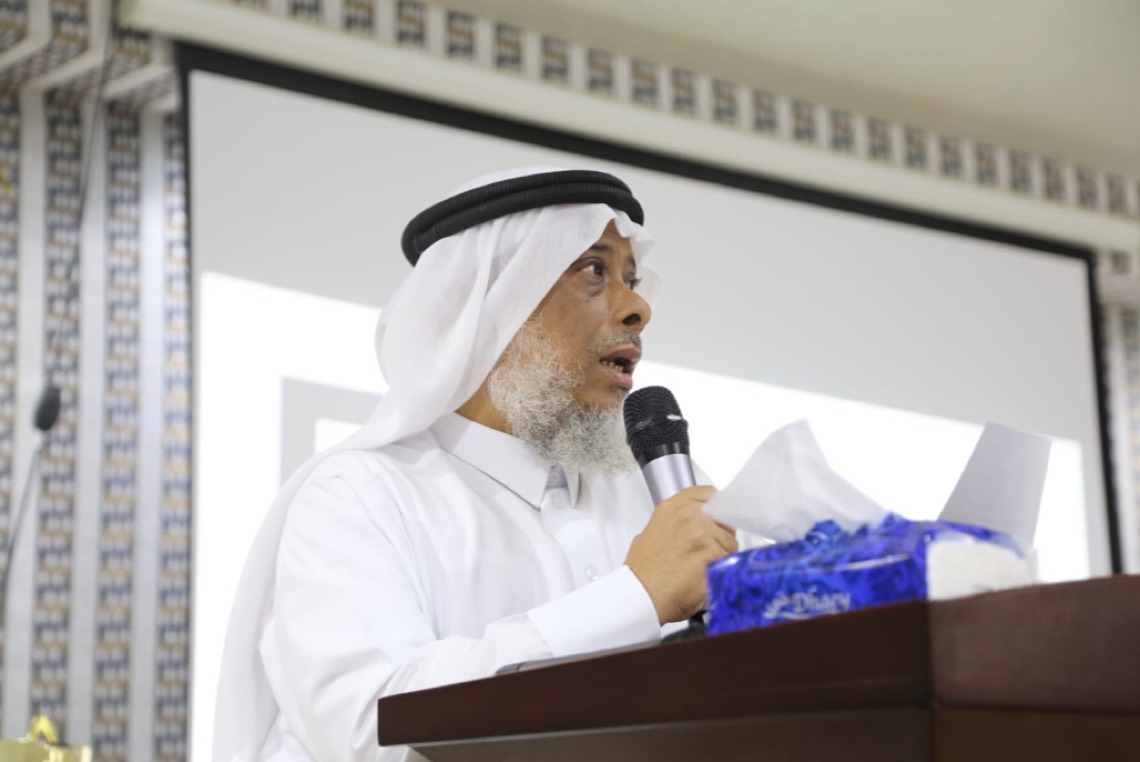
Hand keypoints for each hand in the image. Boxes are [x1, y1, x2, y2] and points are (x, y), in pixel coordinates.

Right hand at [624, 485, 738, 624]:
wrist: (641, 595)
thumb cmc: (643, 572)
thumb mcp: (650, 533)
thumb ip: (676, 523)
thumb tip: (692, 527)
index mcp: (672, 507)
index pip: (708, 494)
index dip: (716, 509)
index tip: (716, 520)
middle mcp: (689, 515)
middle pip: (724, 519)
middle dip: (720, 535)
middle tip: (706, 553)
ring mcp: (703, 533)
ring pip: (730, 542)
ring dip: (723, 555)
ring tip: (703, 569)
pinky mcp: (713, 554)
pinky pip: (731, 560)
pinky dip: (723, 571)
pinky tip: (707, 578)